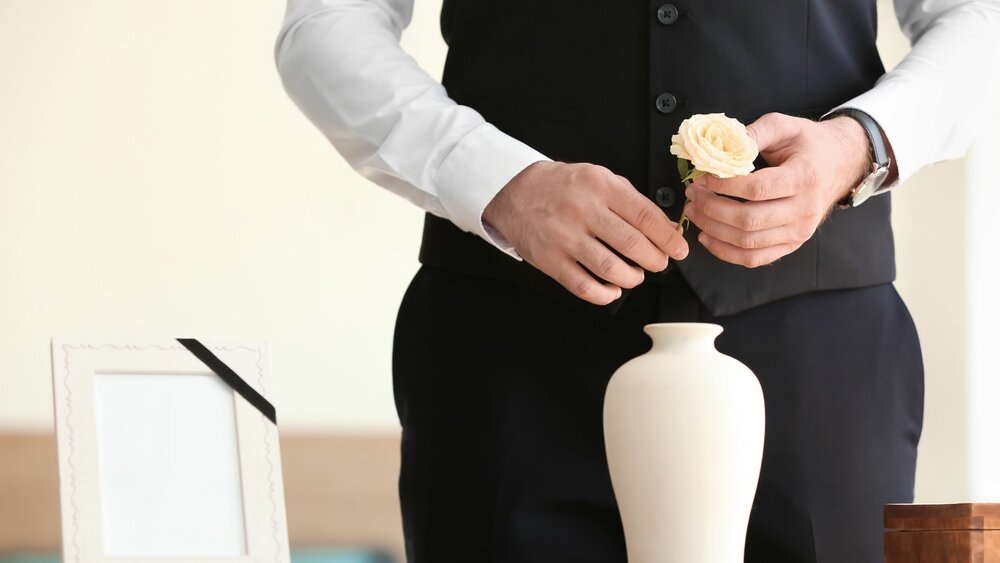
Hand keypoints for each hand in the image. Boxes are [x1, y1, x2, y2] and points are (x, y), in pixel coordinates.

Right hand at [483, 161, 689, 304]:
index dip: (668, 238)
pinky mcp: (550, 260)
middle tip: (659, 263)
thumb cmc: (566, 187)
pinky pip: (583, 286)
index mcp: (600, 186)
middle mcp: (582, 210)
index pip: (645, 217)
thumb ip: (633, 201)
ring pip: (610, 269)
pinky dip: (604, 294)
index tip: (680, 249)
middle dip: (655, 260)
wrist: (517, 193)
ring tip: (636, 275)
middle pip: (632, 244)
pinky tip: (612, 290)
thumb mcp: (601, 179)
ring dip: (632, 278)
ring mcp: (564, 237)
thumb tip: (667, 229)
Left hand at [682, 113, 873, 267]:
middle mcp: (804, 210)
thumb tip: (721, 147)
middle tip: (692, 195)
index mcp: (804, 177)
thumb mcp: (784, 125)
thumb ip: (754, 133)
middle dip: (711, 209)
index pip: (756, 189)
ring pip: (748, 242)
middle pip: (749, 220)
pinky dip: (726, 252)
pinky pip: (755, 258)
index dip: (723, 186)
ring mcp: (799, 232)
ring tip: (693, 212)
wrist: (841, 163)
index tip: (701, 178)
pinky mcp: (792, 244)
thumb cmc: (808, 143)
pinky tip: (707, 237)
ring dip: (713, 230)